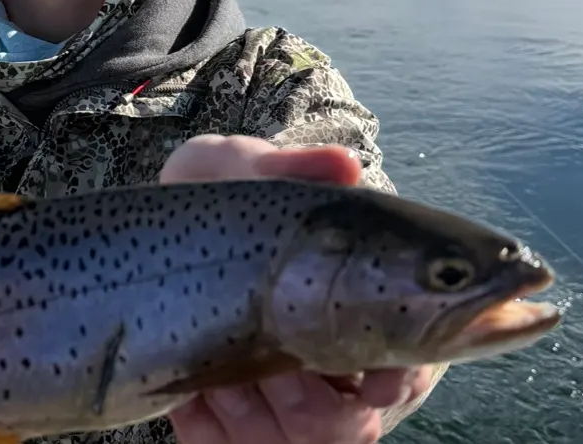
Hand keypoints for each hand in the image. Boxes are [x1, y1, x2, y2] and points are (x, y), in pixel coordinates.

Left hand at [161, 135, 436, 443]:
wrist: (173, 217)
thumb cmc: (229, 192)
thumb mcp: (248, 166)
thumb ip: (294, 166)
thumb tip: (345, 165)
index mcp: (364, 306)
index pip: (409, 368)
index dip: (396, 382)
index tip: (372, 377)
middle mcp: (337, 366)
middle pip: (349, 429)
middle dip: (306, 401)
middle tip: (271, 359)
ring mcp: (286, 400)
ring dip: (252, 415)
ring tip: (220, 373)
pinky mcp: (234, 420)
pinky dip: (208, 425)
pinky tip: (191, 389)